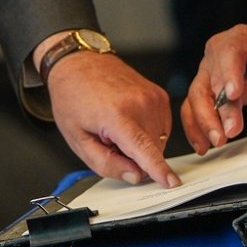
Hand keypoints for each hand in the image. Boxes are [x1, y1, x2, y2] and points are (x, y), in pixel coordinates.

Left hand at [46, 50, 179, 187]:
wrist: (79, 64)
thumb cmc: (74, 98)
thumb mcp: (78, 140)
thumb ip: (106, 163)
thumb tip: (135, 175)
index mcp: (116, 115)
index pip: (143, 149)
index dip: (158, 169)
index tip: (172, 182)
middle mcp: (140, 103)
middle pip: (152, 150)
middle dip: (135, 157)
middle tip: (111, 141)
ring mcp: (153, 97)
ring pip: (159, 141)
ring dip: (143, 144)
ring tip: (118, 127)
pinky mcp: (160, 94)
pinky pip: (162, 127)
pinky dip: (148, 131)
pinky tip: (129, 120)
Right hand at [179, 21, 246, 153]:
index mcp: (235, 39)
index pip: (228, 54)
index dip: (229, 75)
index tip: (234, 95)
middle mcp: (215, 56)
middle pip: (209, 81)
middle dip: (217, 110)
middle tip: (230, 131)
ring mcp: (207, 74)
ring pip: (196, 98)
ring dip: (204, 122)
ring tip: (217, 141)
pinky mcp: (205, 92)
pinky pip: (192, 109)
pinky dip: (196, 128)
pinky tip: (203, 144)